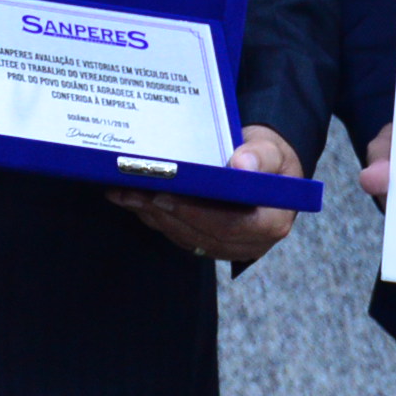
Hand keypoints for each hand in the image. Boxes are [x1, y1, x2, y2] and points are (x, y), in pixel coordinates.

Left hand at [107, 124, 304, 263]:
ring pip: (185, 237)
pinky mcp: (210, 242)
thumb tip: (242, 164)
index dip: (194, 212)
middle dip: (164, 213)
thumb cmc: (269, 157)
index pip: (230, 224)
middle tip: (133, 192)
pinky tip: (133, 200)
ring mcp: (229, 246)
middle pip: (202, 234)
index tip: (164, 195)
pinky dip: (155, 218)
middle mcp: (251, 242)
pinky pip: (179, 235)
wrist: (265, 166)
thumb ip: (260, 155)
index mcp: (270, 222)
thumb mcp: (270, 149)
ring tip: (124, 193)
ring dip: (153, 216)